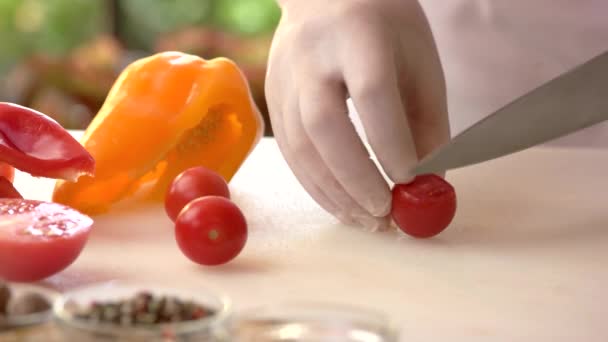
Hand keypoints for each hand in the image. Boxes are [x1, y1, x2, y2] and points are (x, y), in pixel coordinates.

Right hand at [266, 0, 449, 229]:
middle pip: (325, 125)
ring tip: (367, 220)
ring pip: (300, 146)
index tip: (412, 181)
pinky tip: (341, 204)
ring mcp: (283, 77)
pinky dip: (316, 186)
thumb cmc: (384, 27)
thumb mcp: (419, 61)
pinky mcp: (272, 98)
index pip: (372, 93)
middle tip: (385, 215)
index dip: (391, 144)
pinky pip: (289, 152)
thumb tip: (429, 183)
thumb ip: (428, 122)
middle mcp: (311, 55)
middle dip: (356, 179)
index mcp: (358, 33)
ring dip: (334, 193)